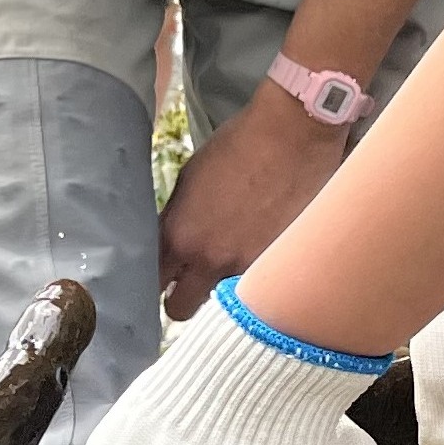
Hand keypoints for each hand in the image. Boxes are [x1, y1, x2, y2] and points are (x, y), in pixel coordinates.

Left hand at [158, 87, 349, 318]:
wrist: (294, 135)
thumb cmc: (239, 144)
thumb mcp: (190, 176)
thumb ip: (176, 217)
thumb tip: (170, 239)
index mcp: (181, 235)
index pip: (149, 282)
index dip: (151, 281)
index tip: (159, 277)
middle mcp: (210, 259)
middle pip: (180, 310)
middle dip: (181, 298)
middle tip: (190, 279)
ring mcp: (247, 267)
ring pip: (220, 299)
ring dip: (219, 286)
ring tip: (232, 256)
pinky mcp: (280, 264)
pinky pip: (256, 284)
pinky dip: (253, 274)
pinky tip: (260, 245)